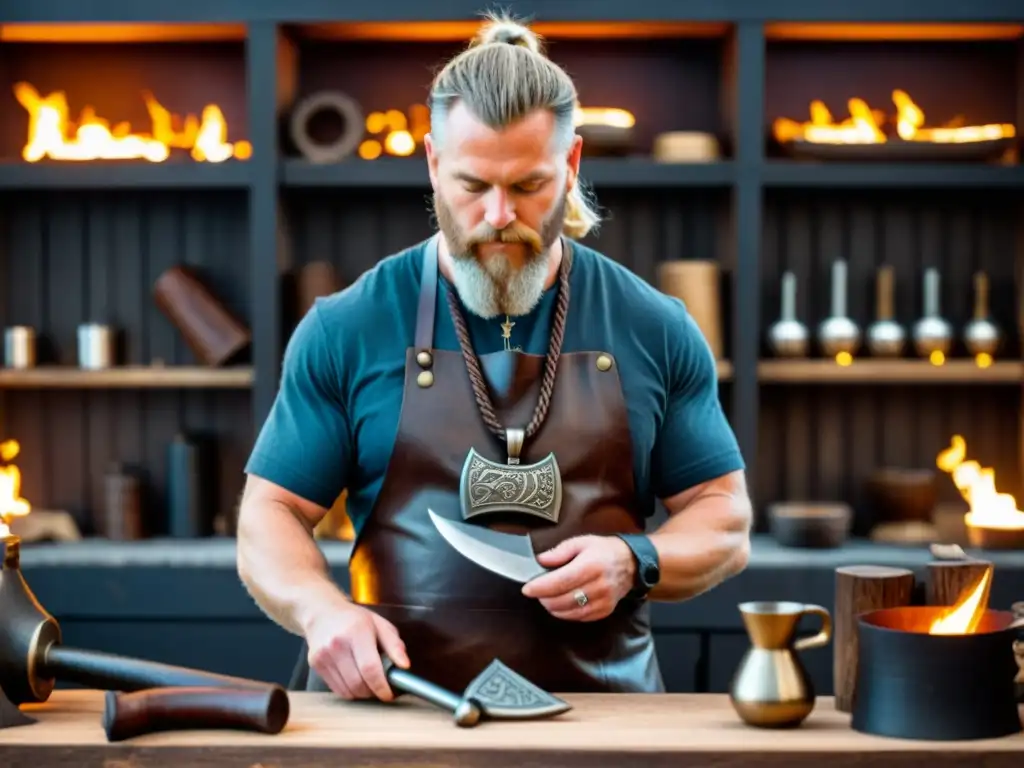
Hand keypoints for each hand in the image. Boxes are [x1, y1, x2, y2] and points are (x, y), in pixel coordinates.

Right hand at [305, 602, 409, 700]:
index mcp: (357, 631)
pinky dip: (349, 690)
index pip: (370, 668)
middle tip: (380, 688)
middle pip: (358, 683)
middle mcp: (337, 644)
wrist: (321, 613)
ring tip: (368, 682)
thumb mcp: (379, 624)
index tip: (389, 694)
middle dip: (373, 691)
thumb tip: (404, 665)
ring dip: (361, 693)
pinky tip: (354, 679)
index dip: (381, 686)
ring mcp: (324, 656)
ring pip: (347, 690)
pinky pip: (337, 689)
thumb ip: (394, 645)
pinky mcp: (316, 665)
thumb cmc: (353, 619)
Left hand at [520, 535, 635, 621]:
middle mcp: (598, 586)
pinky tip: (561, 604)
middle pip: (562, 600)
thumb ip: (560, 551)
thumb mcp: (581, 542)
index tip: (527, 589)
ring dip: (552, 607)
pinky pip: (579, 617)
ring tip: (547, 597)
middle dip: (544, 598)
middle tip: (537, 591)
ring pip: (568, 612)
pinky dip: (565, 613)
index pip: (560, 582)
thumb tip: (541, 560)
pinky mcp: (604, 612)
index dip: (540, 587)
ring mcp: (602, 602)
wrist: (631, 564)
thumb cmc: (603, 550)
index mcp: (590, 566)